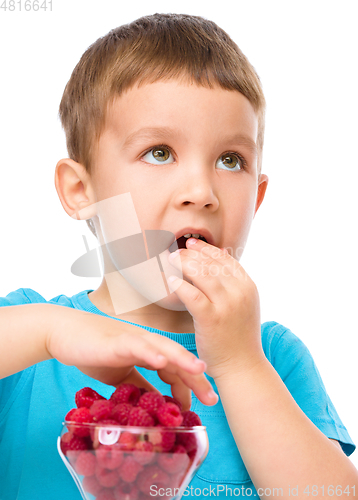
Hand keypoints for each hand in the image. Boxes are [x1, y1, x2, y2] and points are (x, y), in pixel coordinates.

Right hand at [45, 306, 218, 410]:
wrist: (63, 333)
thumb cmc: (91, 351)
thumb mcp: (120, 375)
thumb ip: (139, 385)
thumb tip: (156, 402)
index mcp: (148, 351)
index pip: (176, 368)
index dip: (190, 385)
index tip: (202, 403)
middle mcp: (146, 343)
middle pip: (176, 359)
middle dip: (196, 377)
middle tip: (213, 396)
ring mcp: (132, 339)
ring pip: (163, 348)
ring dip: (182, 359)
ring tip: (199, 370)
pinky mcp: (116, 340)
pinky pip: (136, 345)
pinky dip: (150, 352)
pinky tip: (162, 360)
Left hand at [167, 238, 265, 379]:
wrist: (242, 366)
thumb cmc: (238, 337)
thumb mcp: (244, 306)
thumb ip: (233, 285)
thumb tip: (218, 261)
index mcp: (248, 286)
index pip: (225, 258)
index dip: (206, 249)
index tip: (192, 244)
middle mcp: (240, 292)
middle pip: (212, 263)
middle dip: (191, 254)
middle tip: (176, 251)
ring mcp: (226, 304)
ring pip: (202, 274)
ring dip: (183, 263)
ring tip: (170, 260)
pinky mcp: (211, 318)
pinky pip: (192, 295)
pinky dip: (180, 285)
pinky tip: (169, 281)